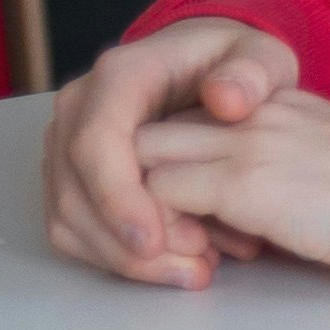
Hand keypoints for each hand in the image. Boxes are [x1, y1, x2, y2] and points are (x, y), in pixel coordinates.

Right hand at [43, 14, 312, 287]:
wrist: (211, 67)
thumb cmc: (235, 66)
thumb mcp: (261, 58)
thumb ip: (251, 73)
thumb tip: (225, 98)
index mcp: (120, 76)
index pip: (96, 142)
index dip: (118, 198)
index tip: (154, 241)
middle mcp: (80, 108)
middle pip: (75, 189)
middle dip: (125, 241)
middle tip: (191, 268)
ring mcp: (68, 143)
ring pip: (68, 216)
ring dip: (123, 257)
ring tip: (192, 271)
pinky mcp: (72, 175)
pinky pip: (73, 227)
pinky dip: (116, 256)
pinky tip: (170, 266)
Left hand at [130, 89, 329, 278]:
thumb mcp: (324, 150)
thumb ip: (277, 150)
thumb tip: (244, 191)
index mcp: (272, 100)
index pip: (186, 112)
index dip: (177, 157)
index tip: (193, 199)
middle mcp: (249, 110)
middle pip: (150, 127)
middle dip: (140, 176)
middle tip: (164, 222)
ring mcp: (240, 142)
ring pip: (139, 158)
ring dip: (143, 203)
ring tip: (175, 240)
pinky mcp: (239, 183)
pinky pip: (157, 196)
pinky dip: (161, 226)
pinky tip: (194, 250)